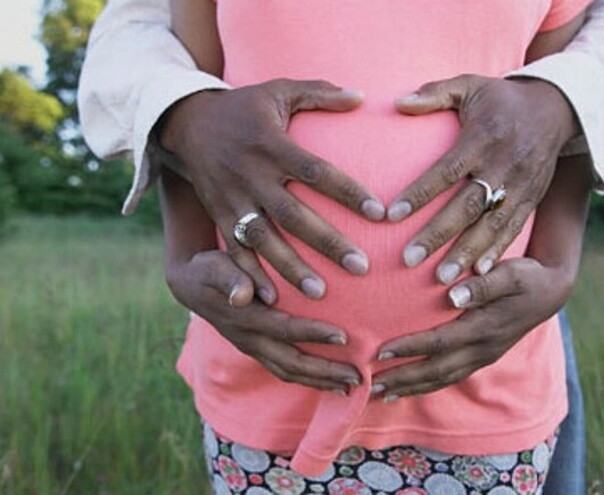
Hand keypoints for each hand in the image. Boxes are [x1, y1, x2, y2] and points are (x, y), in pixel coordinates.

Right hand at [158, 79, 384, 300]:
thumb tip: (361, 97)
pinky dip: (250, 274)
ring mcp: (232, 198)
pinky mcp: (218, 214)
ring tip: (320, 294)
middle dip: (327, 243)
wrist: (188, 122)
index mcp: (271, 144)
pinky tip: (272, 299)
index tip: (380, 214)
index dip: (348, 192)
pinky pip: (234, 248)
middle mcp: (252, 174)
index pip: (316, 172)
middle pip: (293, 214)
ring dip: (291, 268)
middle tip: (361, 266)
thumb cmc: (244, 107)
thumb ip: (319, 92)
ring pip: (263, 239)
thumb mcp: (279, 89)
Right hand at [165, 248, 361, 392]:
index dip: (313, 334)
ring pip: (289, 372)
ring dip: (321, 382)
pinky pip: (284, 370)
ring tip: (352, 387)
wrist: (190, 285)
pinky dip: (309, 379)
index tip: (344, 337)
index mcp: (245, 319)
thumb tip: (241, 295)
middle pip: (291, 362)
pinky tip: (332, 382)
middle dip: (325, 372)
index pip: (284, 329)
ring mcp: (253, 348)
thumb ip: (230, 277)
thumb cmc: (209, 268)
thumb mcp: (214, 266)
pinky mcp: (257, 350)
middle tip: (358, 376)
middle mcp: (250, 340)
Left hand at [371, 257, 573, 400]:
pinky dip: (427, 385)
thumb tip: (452, 295)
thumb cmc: (527, 276)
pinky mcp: (483, 357)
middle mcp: (482, 349)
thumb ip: (483, 285)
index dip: (408, 349)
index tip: (379, 352)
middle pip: (436, 370)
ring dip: (411, 388)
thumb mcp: (511, 273)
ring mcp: (484, 356)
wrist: (552, 292)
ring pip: (443, 379)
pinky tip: (408, 388)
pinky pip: (451, 377)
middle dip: (402, 378)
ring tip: (381, 393)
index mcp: (484, 328)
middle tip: (370, 384)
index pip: (439, 342)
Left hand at [390, 75, 579, 282]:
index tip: (392, 215)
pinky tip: (478, 276)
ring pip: (491, 225)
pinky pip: (514, 229)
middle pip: (467, 205)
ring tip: (442, 280)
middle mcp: (502, 165)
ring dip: (466, 254)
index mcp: (482, 138)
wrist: (558, 106)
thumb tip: (397, 103)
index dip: (420, 193)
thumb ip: (434, 93)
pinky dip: (497, 253)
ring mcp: (520, 185)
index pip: (447, 169)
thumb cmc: (501, 98)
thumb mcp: (469, 84)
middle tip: (408, 260)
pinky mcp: (532, 198)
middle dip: (438, 235)